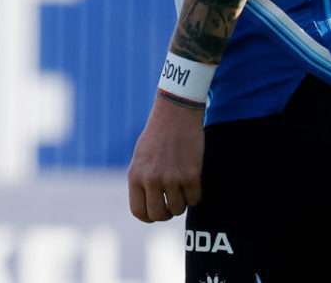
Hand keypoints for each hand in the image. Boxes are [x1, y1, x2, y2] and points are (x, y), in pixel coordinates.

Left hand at [126, 93, 205, 222]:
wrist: (176, 114)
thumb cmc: (157, 137)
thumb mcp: (141, 159)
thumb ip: (142, 182)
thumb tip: (149, 209)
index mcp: (135, 176)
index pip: (139, 212)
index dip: (150, 216)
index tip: (158, 210)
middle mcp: (151, 179)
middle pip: (159, 215)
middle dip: (167, 213)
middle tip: (172, 204)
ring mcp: (171, 179)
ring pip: (179, 209)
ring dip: (182, 201)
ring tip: (181, 185)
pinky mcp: (191, 176)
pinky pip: (194, 199)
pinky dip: (195, 194)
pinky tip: (192, 180)